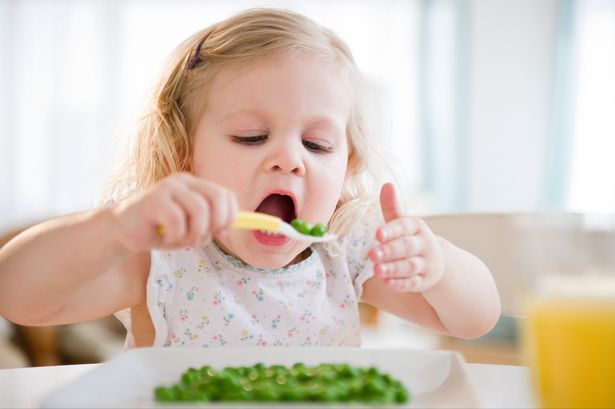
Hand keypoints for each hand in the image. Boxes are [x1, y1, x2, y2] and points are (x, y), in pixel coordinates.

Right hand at [111, 173, 237, 251]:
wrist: (122, 231)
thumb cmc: (159, 230)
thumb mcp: (189, 228)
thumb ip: (209, 226)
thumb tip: (228, 228)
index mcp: (194, 185)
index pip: (225, 194)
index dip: (230, 215)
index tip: (223, 232)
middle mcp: (183, 182)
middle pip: (216, 197)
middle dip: (218, 221)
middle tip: (206, 237)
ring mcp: (167, 189)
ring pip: (199, 209)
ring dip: (196, 232)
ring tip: (184, 241)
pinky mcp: (153, 200)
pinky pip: (177, 220)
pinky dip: (176, 236)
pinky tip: (165, 239)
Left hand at [368, 183, 444, 291]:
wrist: (436, 261)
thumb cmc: (410, 238)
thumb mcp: (402, 223)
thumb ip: (392, 207)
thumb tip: (386, 184)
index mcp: (416, 227)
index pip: (404, 226)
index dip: (391, 230)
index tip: (377, 234)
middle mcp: (423, 244)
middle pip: (406, 247)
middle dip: (389, 251)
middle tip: (372, 255)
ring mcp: (425, 264)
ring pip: (410, 266)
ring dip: (393, 269)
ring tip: (377, 271)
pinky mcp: (424, 281)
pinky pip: (413, 283)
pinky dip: (401, 283)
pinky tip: (388, 283)